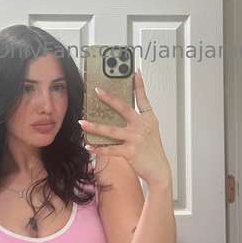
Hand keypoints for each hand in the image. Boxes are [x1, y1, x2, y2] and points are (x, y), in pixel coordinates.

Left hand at [79, 69, 171, 187]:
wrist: (159, 170)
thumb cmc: (152, 150)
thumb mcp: (150, 131)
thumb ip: (137, 120)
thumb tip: (118, 111)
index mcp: (148, 118)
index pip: (143, 98)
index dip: (139, 84)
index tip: (134, 72)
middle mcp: (142, 126)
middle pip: (124, 108)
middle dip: (109, 99)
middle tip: (97, 91)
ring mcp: (136, 138)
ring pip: (111, 130)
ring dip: (94, 127)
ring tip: (82, 123)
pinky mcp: (130, 152)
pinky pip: (110, 149)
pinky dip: (98, 148)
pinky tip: (88, 145)